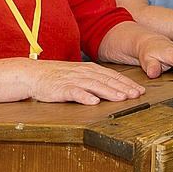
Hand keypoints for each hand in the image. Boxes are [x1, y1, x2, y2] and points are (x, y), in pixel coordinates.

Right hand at [22, 59, 147, 104]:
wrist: (32, 74)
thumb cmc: (56, 77)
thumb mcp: (78, 74)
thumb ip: (94, 79)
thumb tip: (112, 87)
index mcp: (89, 69)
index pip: (112, 76)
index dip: (127, 83)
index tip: (140, 90)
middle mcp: (83, 73)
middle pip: (107, 80)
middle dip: (124, 88)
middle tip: (137, 95)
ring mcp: (72, 80)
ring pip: (94, 85)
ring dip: (109, 92)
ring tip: (122, 98)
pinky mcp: (61, 88)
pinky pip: (75, 92)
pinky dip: (85, 96)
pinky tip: (94, 102)